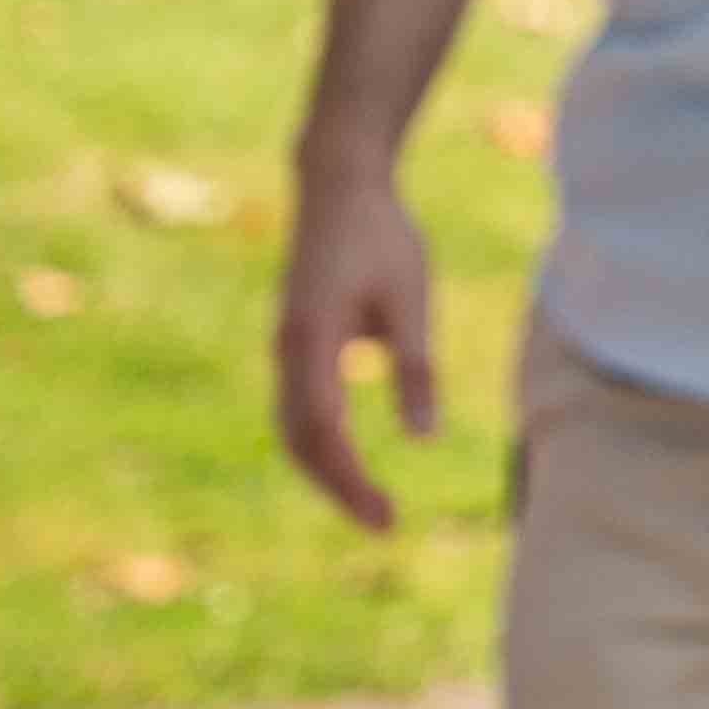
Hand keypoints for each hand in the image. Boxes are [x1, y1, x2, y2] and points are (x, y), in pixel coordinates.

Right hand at [272, 152, 439, 532]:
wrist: (336, 185)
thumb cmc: (380, 235)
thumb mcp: (409, 298)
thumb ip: (415, 366)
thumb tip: (424, 437)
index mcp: (312, 340)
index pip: (324, 432)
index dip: (350, 480)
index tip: (384, 515)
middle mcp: (287, 350)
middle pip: (300, 441)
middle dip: (336, 487)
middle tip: (383, 523)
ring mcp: (284, 347)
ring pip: (292, 428)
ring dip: (324, 470)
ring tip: (368, 504)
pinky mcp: (292, 343)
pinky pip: (295, 407)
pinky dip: (316, 443)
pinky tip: (346, 463)